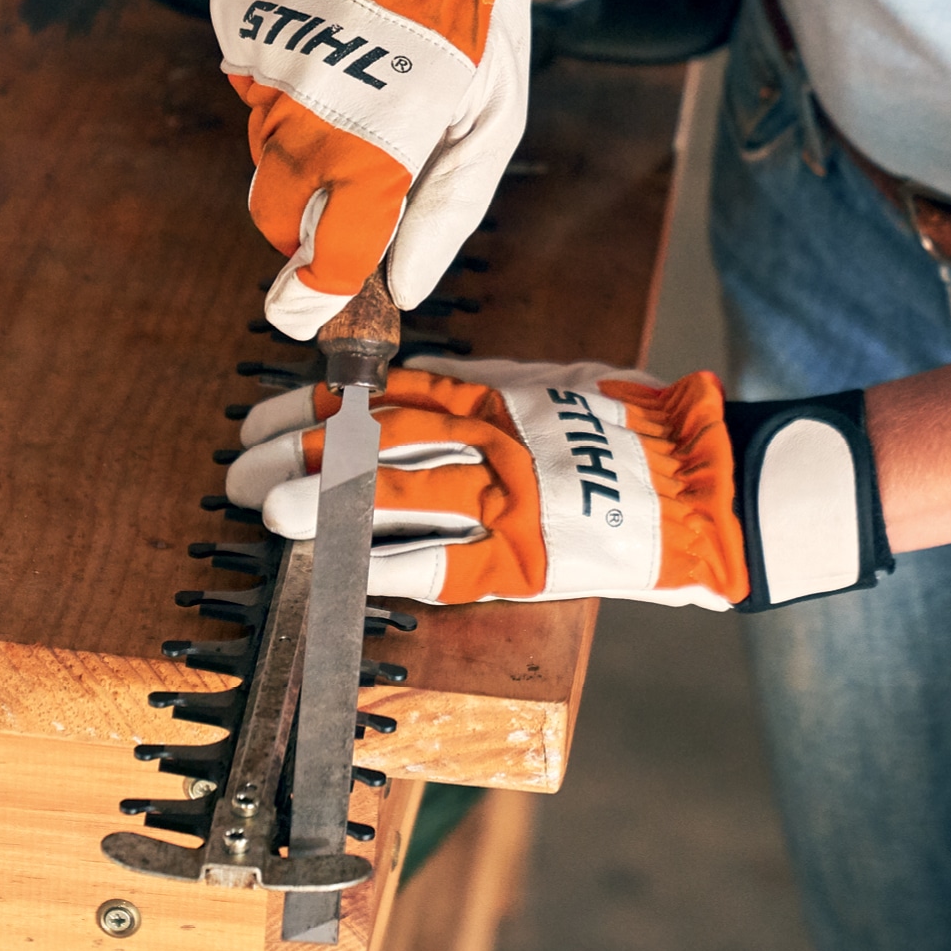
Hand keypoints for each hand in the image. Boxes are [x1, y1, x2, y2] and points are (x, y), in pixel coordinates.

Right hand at [214, 0, 537, 338]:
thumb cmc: (473, 12)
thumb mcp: (493, 119)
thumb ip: (447, 211)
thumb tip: (408, 288)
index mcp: (375, 147)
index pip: (327, 255)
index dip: (315, 294)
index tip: (308, 311)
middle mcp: (305, 117)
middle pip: (275, 213)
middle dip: (302, 221)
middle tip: (351, 188)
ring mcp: (264, 70)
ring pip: (262, 149)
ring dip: (302, 143)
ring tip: (362, 85)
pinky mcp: (241, 29)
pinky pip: (249, 85)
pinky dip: (283, 83)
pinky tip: (334, 44)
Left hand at [225, 358, 894, 607]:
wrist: (711, 482)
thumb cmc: (630, 429)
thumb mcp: (549, 383)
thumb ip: (479, 389)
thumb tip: (404, 387)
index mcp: (494, 395)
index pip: (381, 395)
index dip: (315, 407)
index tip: (262, 412)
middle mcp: (493, 440)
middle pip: (371, 442)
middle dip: (297, 455)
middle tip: (239, 468)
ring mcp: (510, 500)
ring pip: (393, 498)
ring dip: (320, 505)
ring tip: (262, 510)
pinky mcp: (528, 560)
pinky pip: (442, 565)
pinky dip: (383, 566)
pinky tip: (332, 567)